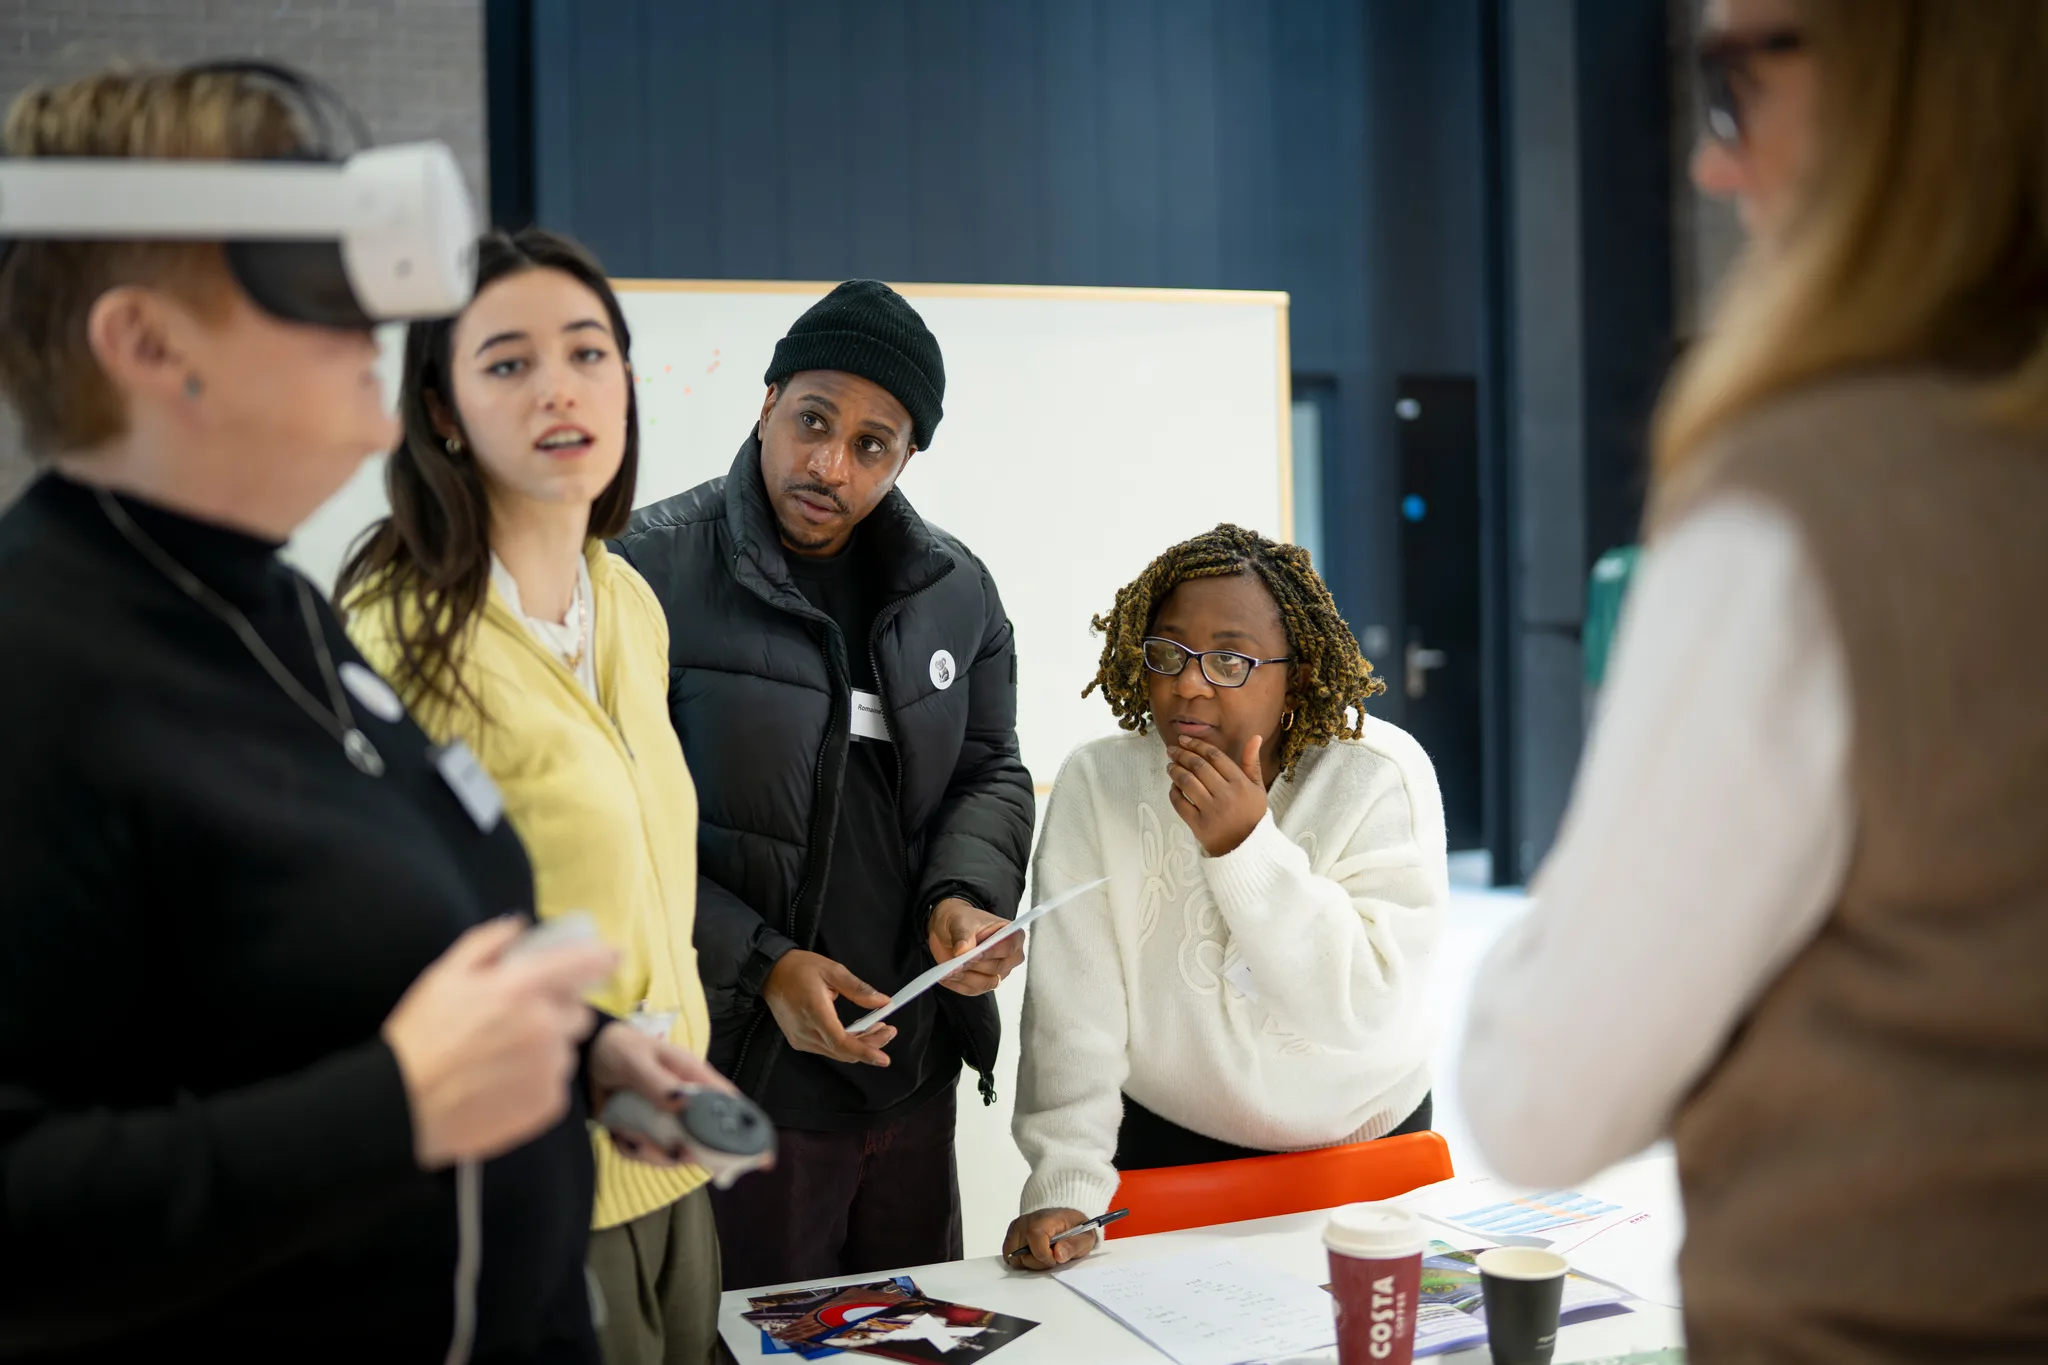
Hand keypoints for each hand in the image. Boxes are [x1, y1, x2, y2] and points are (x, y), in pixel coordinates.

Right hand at [383, 916, 616, 1168]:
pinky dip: (538, 1083)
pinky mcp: (549, 1104)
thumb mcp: (443, 976)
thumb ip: (487, 943)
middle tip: (519, 1023)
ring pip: (565, 1051)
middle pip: (577, 1013)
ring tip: (501, 1060)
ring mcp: (550, 1068)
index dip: (600, 958)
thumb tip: (519, 925)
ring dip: (546, 1050)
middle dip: (556, 1013)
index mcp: (522, 989)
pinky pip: (556, 1085)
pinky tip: (501, 1085)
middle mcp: (545, 1026)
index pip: (581, 964)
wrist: (402, 1107)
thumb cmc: (419, 1038)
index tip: (612, 957)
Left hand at [587, 1020, 738, 1165]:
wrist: (587, 1057)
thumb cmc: (619, 1050)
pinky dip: (632, 1150)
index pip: (728, 1104)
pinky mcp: (647, 1133)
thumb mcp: (636, 1062)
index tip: (761, 1159)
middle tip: (667, 1151)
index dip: (747, 1129)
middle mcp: (686, 1103)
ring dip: (651, 1151)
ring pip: (674, 1152)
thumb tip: (686, 1104)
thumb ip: (658, 1083)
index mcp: (694, 1078)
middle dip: (685, 1151)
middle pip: (704, 1140)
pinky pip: (647, 1153)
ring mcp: (667, 1121)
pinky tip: (618, 1133)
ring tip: (627, 1132)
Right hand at [762, 949, 898, 1065]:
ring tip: (877, 1028)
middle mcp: (806, 1032)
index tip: (883, 1058)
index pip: (842, 1042)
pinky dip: (845, 1043)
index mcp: (814, 1012)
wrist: (770, 973)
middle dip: (870, 1045)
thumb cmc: (800, 968)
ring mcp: (801, 1039)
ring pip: (836, 1052)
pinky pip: (827, 1048)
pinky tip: (857, 1029)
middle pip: (843, 1051)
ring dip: (859, 1044)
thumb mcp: (833, 970)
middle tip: (889, 1030)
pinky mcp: (799, 1040)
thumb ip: (858, 989)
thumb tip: (883, 1002)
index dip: (865, 1052)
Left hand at [927, 897, 1023, 996]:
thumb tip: (962, 952)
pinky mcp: (983, 983)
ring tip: (949, 969)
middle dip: (976, 966)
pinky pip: (972, 990)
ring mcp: (998, 972)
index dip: (992, 952)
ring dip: (966, 977)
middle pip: (998, 968)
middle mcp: (1010, 956)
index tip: (973, 954)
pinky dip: (957, 984)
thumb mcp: (960, 922)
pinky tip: (946, 975)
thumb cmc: (961, 920)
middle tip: (957, 962)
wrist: (948, 929)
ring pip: (986, 983)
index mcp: (1012, 935)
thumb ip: (963, 936)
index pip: (1009, 948)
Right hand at [1002, 1208, 1097, 1270]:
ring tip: (1043, 1255)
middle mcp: (1026, 1221)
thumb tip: (1058, 1254)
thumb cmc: (1074, 1227)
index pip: (1035, 1239)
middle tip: (1052, 1257)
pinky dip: (1021, 1260)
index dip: (1044, 1256)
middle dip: (1038, 1262)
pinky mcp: (1010, 1235)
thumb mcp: (1086, 1237)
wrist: (1064, 1217)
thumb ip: (1073, 1246)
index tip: (1055, 1259)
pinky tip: (1034, 1255)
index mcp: (1045, 1219)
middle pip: (1022, 1254)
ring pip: (1014, 1258)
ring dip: (1029, 1262)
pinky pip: (1009, 1256)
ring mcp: (1016, 1228)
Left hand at [1168, 733, 1268, 855]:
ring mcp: (1211, 810)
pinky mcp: (1199, 825)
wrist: (1248, 848)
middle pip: (1198, 766)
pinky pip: (1180, 803)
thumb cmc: (1252, 815)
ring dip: (1175, 771)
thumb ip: (1252, 763)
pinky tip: (1173, 786)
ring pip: (1187, 782)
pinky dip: (1173, 792)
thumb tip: (1255, 737)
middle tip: (1172, 750)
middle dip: (1182, 754)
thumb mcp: (1257, 788)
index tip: (1185, 740)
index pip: (1215, 757)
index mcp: (1240, 783)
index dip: (1197, 745)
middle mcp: (1226, 795)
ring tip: (1170, 766)